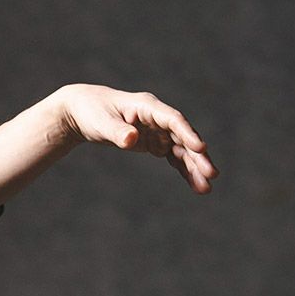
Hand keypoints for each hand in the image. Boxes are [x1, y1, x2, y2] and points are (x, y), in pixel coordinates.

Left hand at [56, 83, 218, 192]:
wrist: (83, 111)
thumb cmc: (91, 112)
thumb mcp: (100, 122)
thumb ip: (116, 131)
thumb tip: (132, 140)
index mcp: (146, 106)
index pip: (173, 120)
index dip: (188, 133)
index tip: (201, 148)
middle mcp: (156, 117)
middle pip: (182, 137)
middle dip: (197, 156)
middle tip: (212, 174)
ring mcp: (157, 130)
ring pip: (181, 149)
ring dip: (193, 168)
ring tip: (205, 189)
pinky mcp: (153, 141)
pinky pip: (172, 156)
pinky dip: (183, 170)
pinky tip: (195, 185)